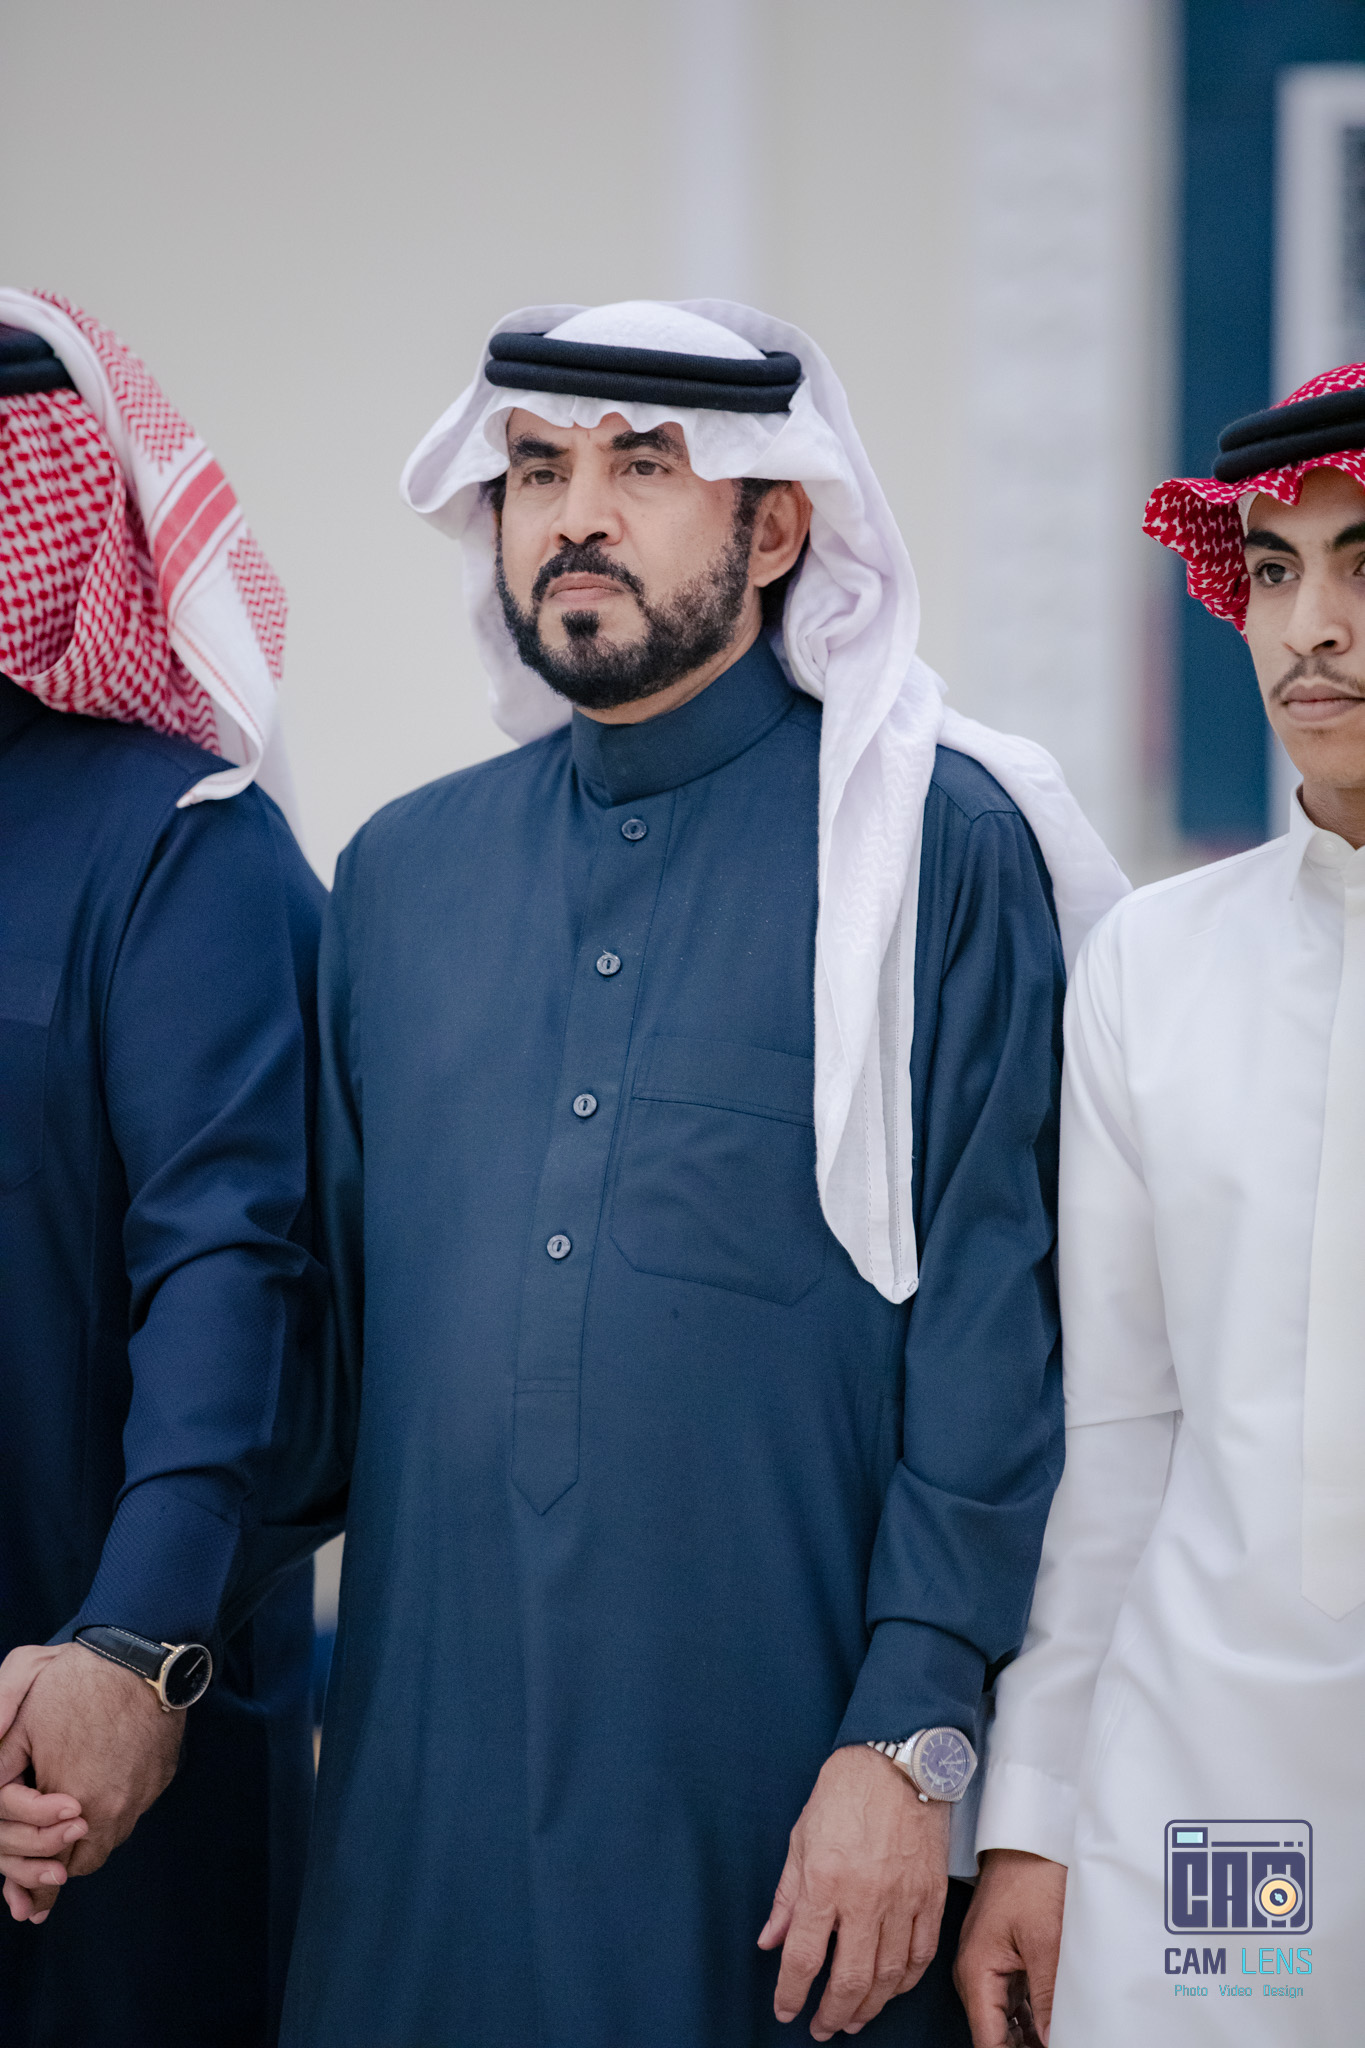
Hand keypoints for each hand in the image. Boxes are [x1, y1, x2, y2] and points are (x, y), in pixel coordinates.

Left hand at [0, 1642, 182, 1919]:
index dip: (34, 1889)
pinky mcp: (161, 1777)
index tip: (27, 1907)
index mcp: (71, 1803)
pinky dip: (115, 1810)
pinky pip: (133, 1809)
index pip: (51, 1868)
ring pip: (112, 1838)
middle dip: (61, 1867)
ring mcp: (142, 1794)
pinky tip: (104, 1789)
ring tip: (74, 1831)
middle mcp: (112, 1809)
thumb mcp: (21, 1724)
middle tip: (47, 1874)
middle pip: (82, 1863)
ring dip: (90, 1839)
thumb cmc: (77, 1684)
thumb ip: (1, 1768)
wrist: (143, 1655)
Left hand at [758, 1745, 950, 2039]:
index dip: (791, 1993)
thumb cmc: (846, 1790)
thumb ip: (787, 1897)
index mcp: (826, 1882)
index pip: (805, 1958)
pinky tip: (892, 1988)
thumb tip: (771, 1940)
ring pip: (889, 1976)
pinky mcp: (931, 1896)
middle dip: (833, 2013)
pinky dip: (906, 1981)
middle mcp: (866, 1898)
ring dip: (870, 2007)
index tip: (786, 2009)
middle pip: (851, 1980)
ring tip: (854, 2018)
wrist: (898, 1760)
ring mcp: (903, 1900)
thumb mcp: (801, 1838)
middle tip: (822, 2027)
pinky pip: (922, 1954)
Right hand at [954, 1847, 1066, 2046]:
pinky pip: (1015, 2001)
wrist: (1030, 1836)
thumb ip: (1048, 1999)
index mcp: (976, 1972)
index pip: (989, 2042)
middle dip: (1023, 2047)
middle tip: (1063, 2044)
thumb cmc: (1031, 1875)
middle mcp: (976, 1974)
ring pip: (1007, 2020)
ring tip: (1064, 2037)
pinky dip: (1034, 2018)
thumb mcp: (1046, 1941)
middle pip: (996, 2034)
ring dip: (1031, 2036)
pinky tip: (1056, 2026)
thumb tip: (1051, 2041)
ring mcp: (989, 1965)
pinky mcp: (1004, 1957)